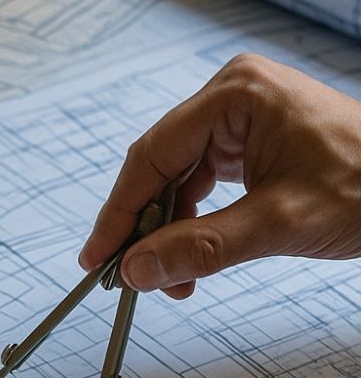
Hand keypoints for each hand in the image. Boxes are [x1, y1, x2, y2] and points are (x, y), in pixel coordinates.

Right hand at [79, 53, 360, 298]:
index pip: (152, 157)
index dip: (119, 213)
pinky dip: (192, 226)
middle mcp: (230, 99)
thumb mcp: (279, 222)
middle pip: (159, 169)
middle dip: (145, 229)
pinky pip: (202, 186)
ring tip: (171, 282)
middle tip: (127, 277)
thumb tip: (135, 271)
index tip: (98, 260)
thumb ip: (201, 247)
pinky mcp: (250, 143)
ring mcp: (240, 120)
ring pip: (178, 182)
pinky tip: (191, 261)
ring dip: (169, 234)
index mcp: (234, 96)